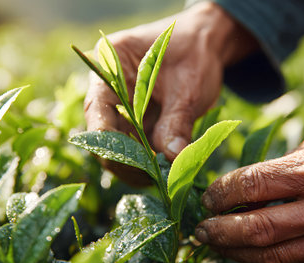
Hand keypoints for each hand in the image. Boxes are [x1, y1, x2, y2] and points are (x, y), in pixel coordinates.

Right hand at [84, 2, 257, 161]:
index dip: (114, 143)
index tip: (141, 166)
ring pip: (117, 147)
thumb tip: (171, 159)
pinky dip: (147, 161)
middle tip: (155, 178)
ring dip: (137, 165)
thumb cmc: (196, 54)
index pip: (98, 113)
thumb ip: (177, 121)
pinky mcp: (133, 122)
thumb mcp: (189, 87)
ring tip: (163, 177)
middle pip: (103, 136)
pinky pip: (133, 147)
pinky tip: (164, 170)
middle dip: (127, 161)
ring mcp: (119, 108)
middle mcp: (107, 90)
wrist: (206, 44)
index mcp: (110, 67)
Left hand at [196, 121, 303, 262]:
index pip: (252, 185)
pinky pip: (297, 261)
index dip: (222, 193)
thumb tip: (247, 190)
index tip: (207, 198)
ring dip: (237, 252)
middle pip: (256, 228)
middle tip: (200, 230)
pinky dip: (268, 256)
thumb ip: (284, 169)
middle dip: (220, 231)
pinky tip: (250, 250)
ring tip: (217, 245)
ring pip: (273, 254)